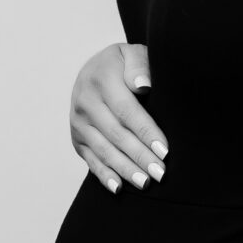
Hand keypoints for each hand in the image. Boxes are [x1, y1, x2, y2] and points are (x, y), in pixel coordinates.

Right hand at [69, 42, 168, 194]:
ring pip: (104, 150)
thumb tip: (143, 85)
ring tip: (146, 183)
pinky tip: (118, 188)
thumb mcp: (131, 53)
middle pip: (116, 135)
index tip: (165, 150)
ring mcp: (78, 122)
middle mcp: (85, 102)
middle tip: (161, 173)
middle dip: (140, 156)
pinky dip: (104, 175)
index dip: (146, 132)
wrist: (93, 70)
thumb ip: (139, 65)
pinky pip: (91, 160)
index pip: (126, 111)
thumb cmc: (122, 64)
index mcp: (100, 79)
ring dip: (126, 169)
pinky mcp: (76, 139)